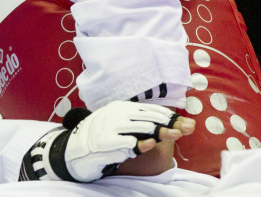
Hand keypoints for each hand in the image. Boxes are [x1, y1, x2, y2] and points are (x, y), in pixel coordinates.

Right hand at [19, 101, 194, 182]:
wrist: (73, 151)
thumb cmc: (102, 139)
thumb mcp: (120, 128)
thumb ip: (141, 126)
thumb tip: (172, 127)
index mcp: (120, 107)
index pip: (149, 109)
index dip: (169, 116)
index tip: (186, 123)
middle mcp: (114, 114)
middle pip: (148, 117)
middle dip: (170, 123)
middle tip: (187, 128)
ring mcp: (108, 127)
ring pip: (140, 127)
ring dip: (161, 131)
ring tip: (176, 134)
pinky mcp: (103, 143)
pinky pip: (126, 142)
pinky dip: (140, 144)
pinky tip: (150, 144)